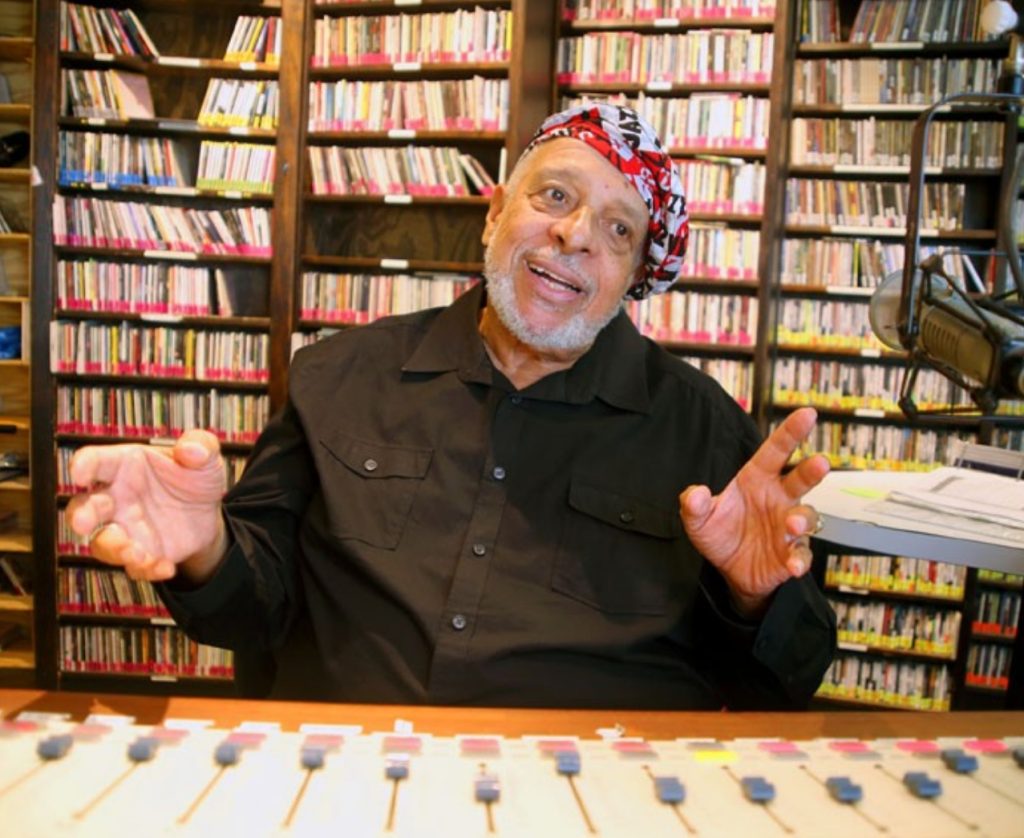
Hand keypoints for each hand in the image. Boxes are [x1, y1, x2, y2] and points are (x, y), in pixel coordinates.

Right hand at [66, 430, 227, 582]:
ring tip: (136, 553)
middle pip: (85, 506)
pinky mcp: (140, 552)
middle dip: (81, 516)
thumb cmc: (194, 478)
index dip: (83, 465)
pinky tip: (165, 566)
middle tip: (84, 524)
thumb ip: (201, 446)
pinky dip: (147, 569)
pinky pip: (134, 566)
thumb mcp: (205, 457)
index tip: (80, 474)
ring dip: (114, 549)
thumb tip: (191, 448)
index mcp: (125, 465)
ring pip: (102, 542)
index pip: (96, 461)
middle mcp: (117, 497)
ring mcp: (125, 527)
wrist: (208, 514)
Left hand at [679, 407, 829, 616]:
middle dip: (812, 470)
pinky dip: (800, 559)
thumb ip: (694, 505)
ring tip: (792, 526)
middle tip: (820, 462)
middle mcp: (778, 498)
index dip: (791, 432)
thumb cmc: (718, 533)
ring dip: (802, 519)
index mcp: (757, 479)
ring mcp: (788, 525)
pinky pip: (803, 554)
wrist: (728, 569)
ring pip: (806, 516)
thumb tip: (696, 495)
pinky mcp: (792, 552)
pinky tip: (792, 564)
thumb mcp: (697, 519)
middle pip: (800, 478)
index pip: (776, 451)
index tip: (807, 414)